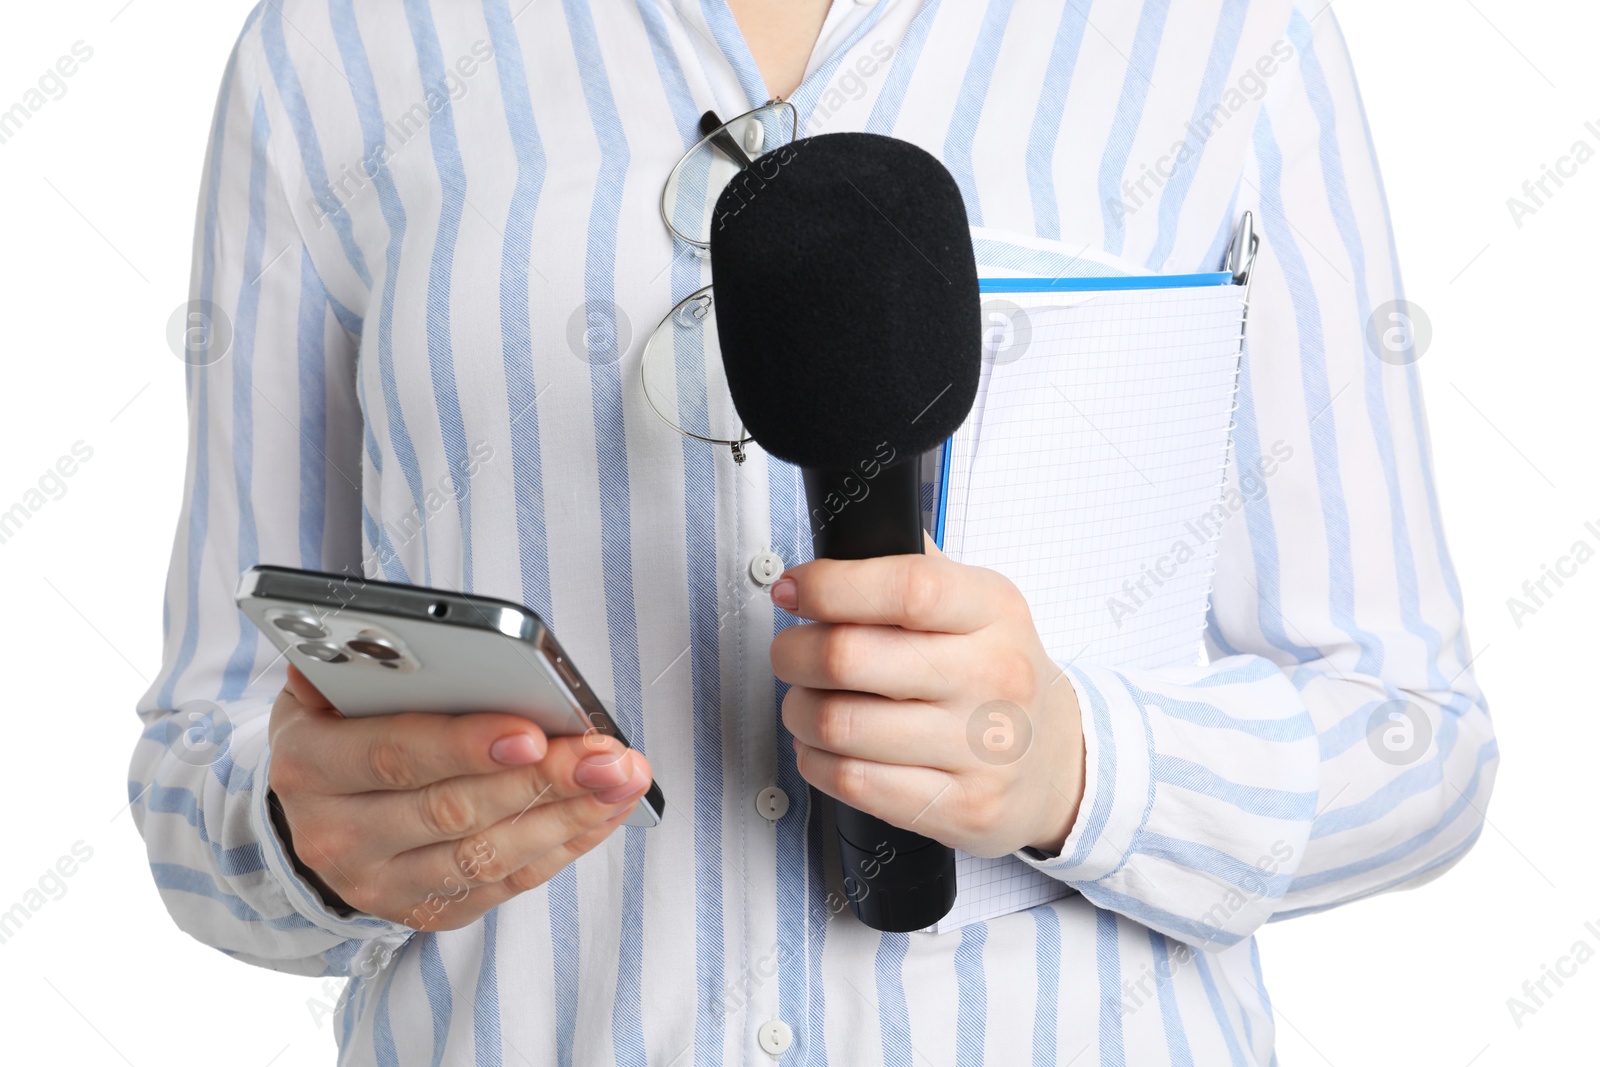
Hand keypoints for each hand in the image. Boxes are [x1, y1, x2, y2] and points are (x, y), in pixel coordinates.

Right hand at [265, 664, 653, 930]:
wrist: (312, 811)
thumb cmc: (338, 726)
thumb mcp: (326, 686)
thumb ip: (361, 660)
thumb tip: (419, 634)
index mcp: (309, 764)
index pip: (395, 753)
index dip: (467, 745)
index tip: (534, 731)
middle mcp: (337, 835)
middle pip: (452, 810)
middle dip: (541, 779)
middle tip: (605, 755)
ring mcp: (381, 884)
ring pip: (486, 855)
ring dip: (567, 816)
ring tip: (621, 779)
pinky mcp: (426, 910)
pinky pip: (506, 883)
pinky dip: (564, 844)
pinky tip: (604, 810)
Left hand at [770, 535, 1084, 858]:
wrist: (1055, 761)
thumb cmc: (998, 674)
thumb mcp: (980, 604)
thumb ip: (918, 567)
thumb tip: (846, 535)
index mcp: (994, 611)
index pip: (905, 587)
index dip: (830, 586)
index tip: (795, 590)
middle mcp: (993, 678)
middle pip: (849, 658)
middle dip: (793, 652)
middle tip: (790, 652)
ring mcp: (980, 749)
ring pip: (839, 725)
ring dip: (799, 711)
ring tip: (806, 703)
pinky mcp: (960, 806)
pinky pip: (853, 783)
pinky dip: (816, 761)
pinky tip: (824, 748)